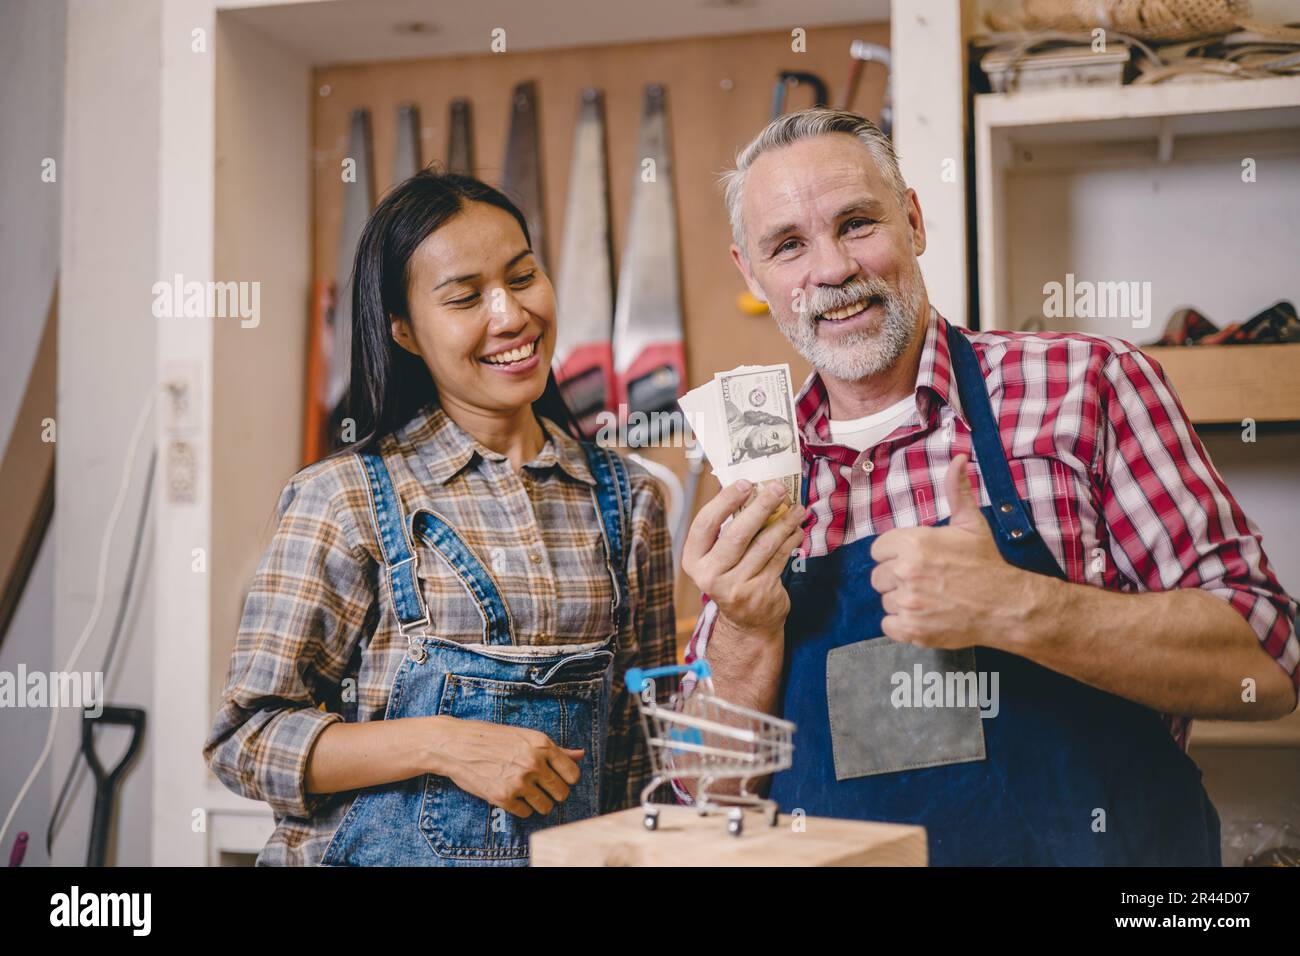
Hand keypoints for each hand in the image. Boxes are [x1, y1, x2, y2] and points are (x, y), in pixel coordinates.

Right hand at [429, 718, 584, 817]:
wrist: (457, 745)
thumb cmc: (492, 738)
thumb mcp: (526, 736)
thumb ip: (555, 749)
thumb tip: (581, 754)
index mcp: (542, 745)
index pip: (573, 774)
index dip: (567, 779)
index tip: (557, 779)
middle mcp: (533, 763)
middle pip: (562, 793)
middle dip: (553, 793)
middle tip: (540, 787)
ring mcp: (518, 781)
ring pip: (546, 807)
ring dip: (539, 803)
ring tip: (526, 792)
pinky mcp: (503, 797)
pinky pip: (526, 813)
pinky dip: (521, 807)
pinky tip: (512, 795)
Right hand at [682, 479, 806, 637]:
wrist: (747, 623)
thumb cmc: (732, 576)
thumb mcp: (718, 557)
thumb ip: (726, 529)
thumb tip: (750, 489)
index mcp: (694, 560)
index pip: (705, 524)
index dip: (724, 501)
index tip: (745, 483)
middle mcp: (710, 576)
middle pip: (737, 533)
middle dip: (761, 507)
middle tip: (778, 488)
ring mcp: (735, 587)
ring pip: (763, 545)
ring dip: (784, 522)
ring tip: (797, 508)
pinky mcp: (760, 593)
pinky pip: (779, 558)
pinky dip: (790, 540)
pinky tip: (797, 529)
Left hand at [870, 454, 1040, 649]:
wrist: (1006, 606)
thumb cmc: (985, 563)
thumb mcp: (970, 522)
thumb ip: (956, 490)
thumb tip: (959, 458)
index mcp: (913, 542)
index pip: (878, 550)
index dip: (896, 554)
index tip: (917, 559)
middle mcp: (906, 571)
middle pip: (879, 576)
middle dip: (898, 578)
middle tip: (927, 580)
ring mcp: (908, 603)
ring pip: (886, 600)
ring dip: (903, 601)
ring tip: (930, 597)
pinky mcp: (911, 629)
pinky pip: (888, 625)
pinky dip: (903, 624)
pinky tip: (925, 615)